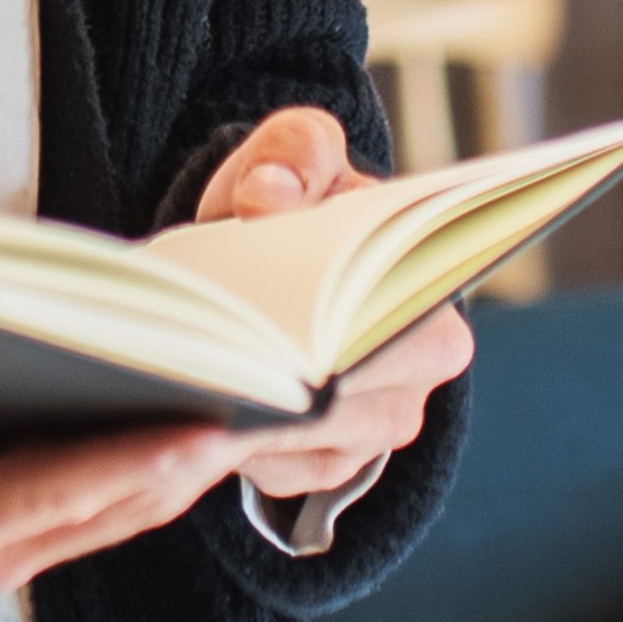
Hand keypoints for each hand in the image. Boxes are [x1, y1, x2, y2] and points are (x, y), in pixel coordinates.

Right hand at [0, 401, 252, 621]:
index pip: (44, 498)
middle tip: (279, 401)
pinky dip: (125, 473)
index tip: (211, 427)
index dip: (129, 461)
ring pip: (98, 511)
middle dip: (189, 458)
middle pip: (102, 506)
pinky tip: (162, 429)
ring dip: (173, 466)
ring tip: (253, 405)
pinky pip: (67, 510)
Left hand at [187, 106, 474, 501]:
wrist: (274, 260)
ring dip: (249, 413)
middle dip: (280, 377)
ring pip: (309, 440)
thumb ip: (293, 151)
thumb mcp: (294, 154)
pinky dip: (234, 444)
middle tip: (210, 348)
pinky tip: (195, 408)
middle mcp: (424, 366)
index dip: (333, 314)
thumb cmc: (294, 201)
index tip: (270, 303)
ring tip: (190, 374)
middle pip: (349, 393)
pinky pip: (280, 471)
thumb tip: (268, 197)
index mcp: (432, 284)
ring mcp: (380, 425)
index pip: (400, 317)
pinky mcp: (329, 463)